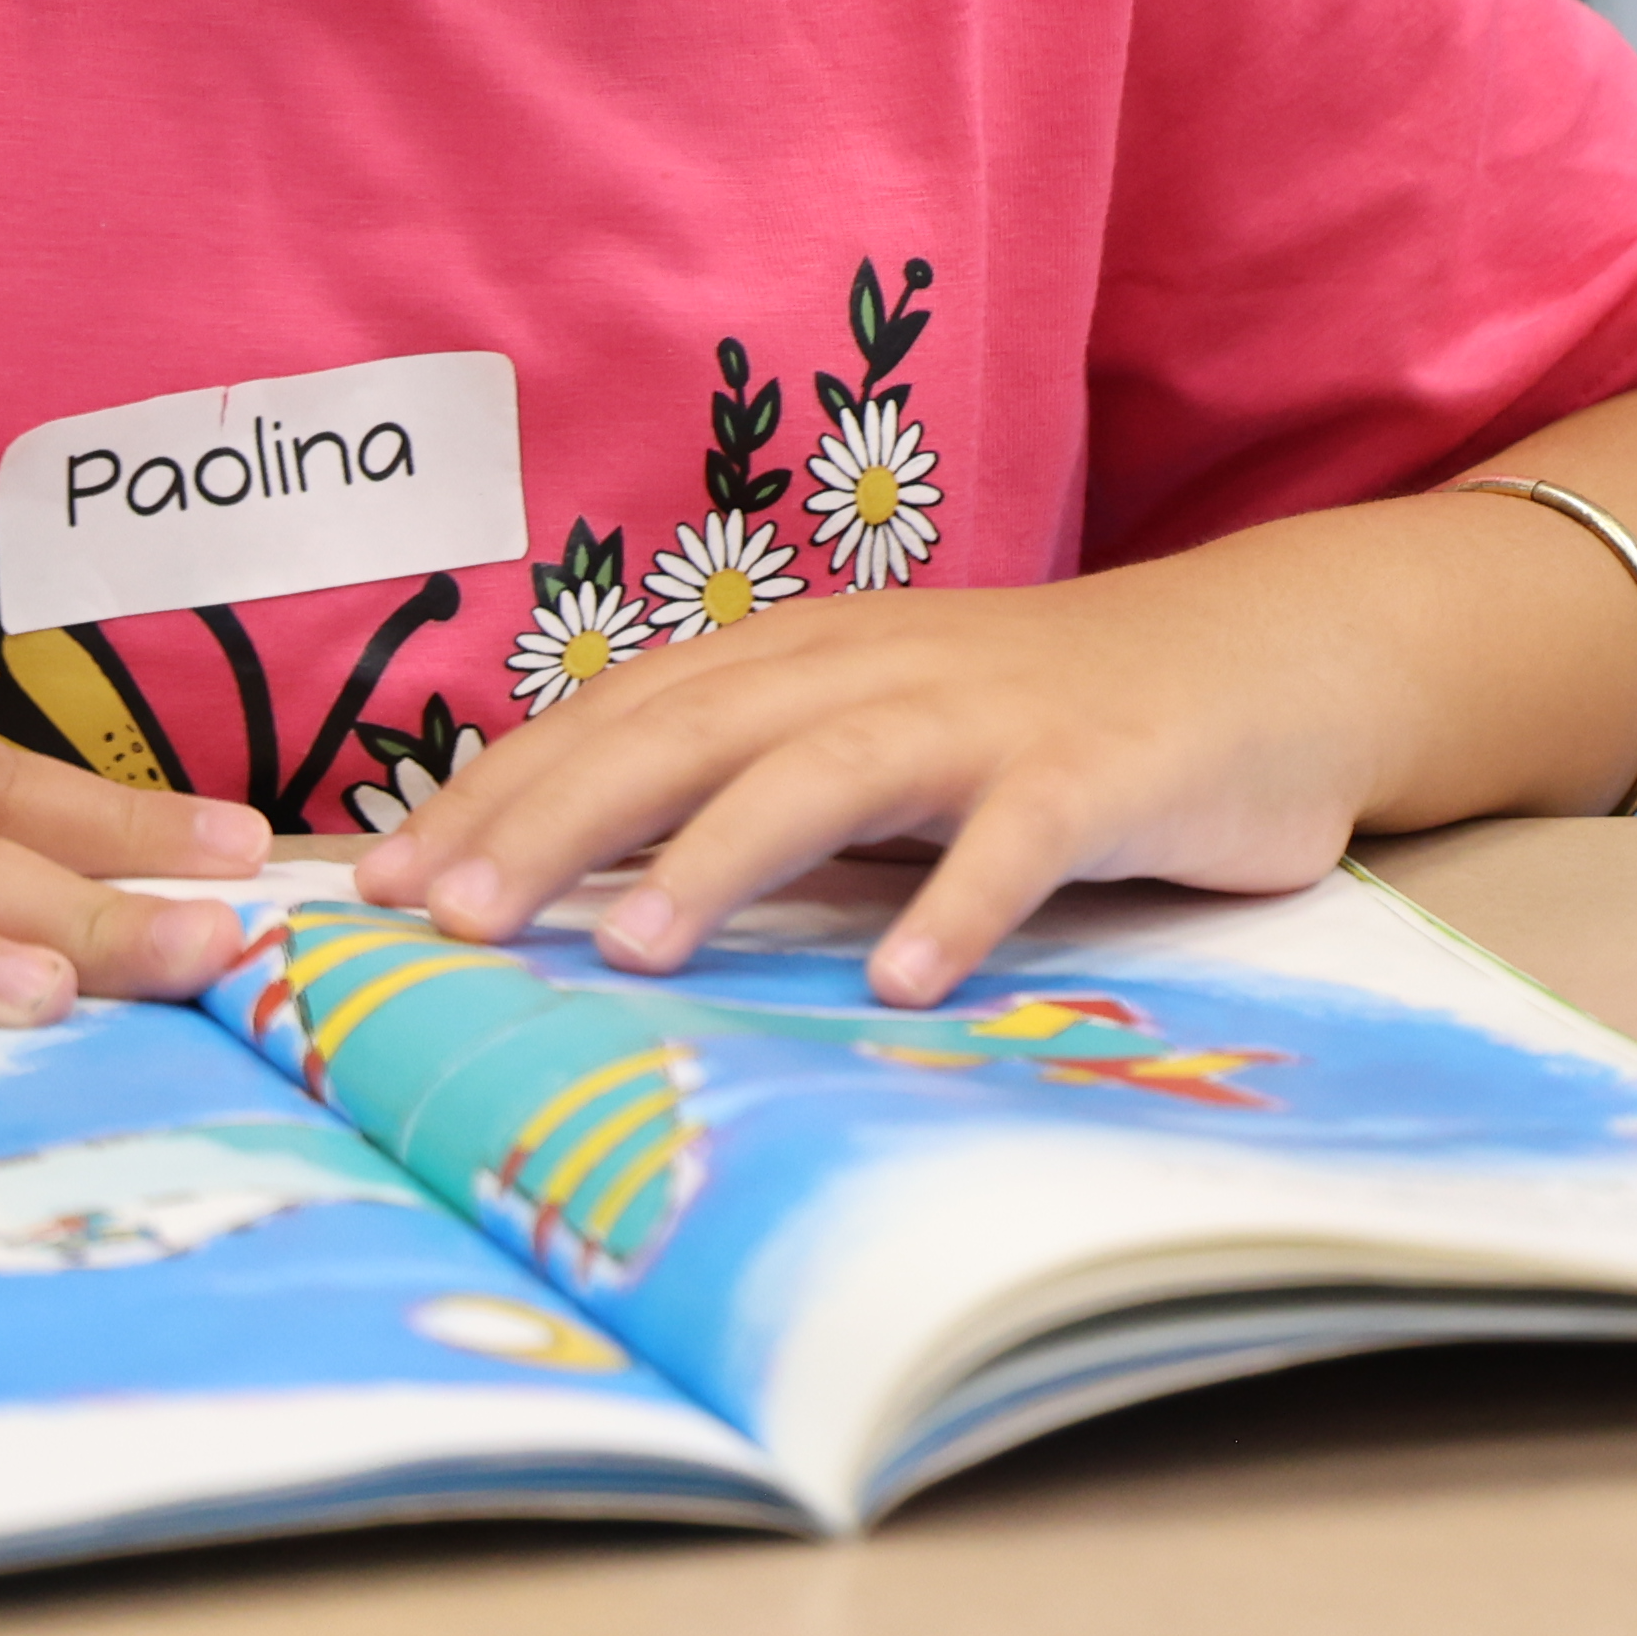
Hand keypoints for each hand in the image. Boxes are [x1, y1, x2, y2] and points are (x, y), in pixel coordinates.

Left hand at [348, 548, 1425, 1008]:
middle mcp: (872, 671)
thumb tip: (570, 895)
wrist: (1258, 657)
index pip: (619, 721)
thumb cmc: (1036, 722)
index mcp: (799, 663)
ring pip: (828, 771)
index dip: (500, 795)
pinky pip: (1019, 838)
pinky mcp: (1100, 773)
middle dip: (556, 825)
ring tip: (627, 950)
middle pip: (687, 735)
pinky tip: (898, 978)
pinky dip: (958, 901)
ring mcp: (987, 718)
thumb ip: (747, 800)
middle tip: (446, 922)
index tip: (378, 884)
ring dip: (721, 856)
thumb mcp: (872, 744)